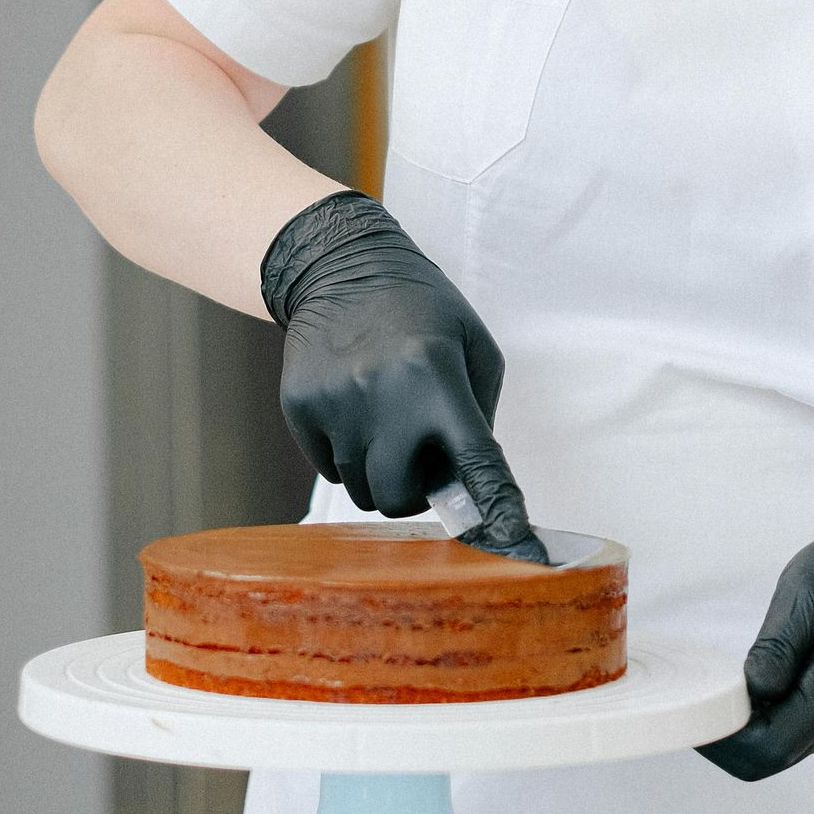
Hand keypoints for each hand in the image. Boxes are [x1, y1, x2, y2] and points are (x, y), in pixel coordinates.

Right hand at [261, 192, 545, 559]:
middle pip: (401, 496)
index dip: (496, 508)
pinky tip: (354, 406)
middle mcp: (383, 393)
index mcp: (438, 376)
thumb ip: (478, 419)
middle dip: (416, 489)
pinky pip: (329, 467)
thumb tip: (474, 491)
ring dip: (380, 471)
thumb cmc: (423, 312)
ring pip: (362, 490)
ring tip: (385, 418)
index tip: (515, 545)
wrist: (341, 268)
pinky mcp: (299, 405)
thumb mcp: (474, 348)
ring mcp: (335, 402)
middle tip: (420, 452)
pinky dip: (346, 452)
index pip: (475, 460)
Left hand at [699, 508, 813, 780]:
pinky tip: (746, 682)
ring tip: (719, 682)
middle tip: (695, 693)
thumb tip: (750, 689)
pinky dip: (758, 717)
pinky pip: (788, 732)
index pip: (771, 746)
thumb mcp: (813, 585)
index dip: (724, 737)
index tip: (696, 703)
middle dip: (724, 736)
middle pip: (768, 758)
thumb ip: (780, 643)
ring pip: (776, 750)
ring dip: (739, 728)